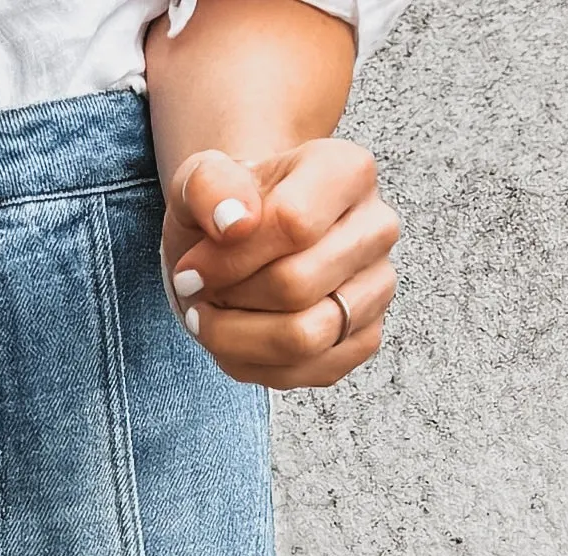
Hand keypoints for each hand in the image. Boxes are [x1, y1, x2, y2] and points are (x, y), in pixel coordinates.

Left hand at [161, 137, 397, 388]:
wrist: (244, 236)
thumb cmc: (227, 207)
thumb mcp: (199, 180)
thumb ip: (208, 187)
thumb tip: (235, 222)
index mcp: (346, 171)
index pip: (292, 224)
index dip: (229, 260)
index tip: (190, 270)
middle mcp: (376, 227)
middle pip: (297, 286)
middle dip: (231, 299)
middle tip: (201, 293)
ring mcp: (377, 287)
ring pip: (305, 338)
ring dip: (238, 339)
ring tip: (212, 318)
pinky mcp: (364, 339)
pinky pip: (308, 371)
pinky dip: (256, 365)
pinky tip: (237, 338)